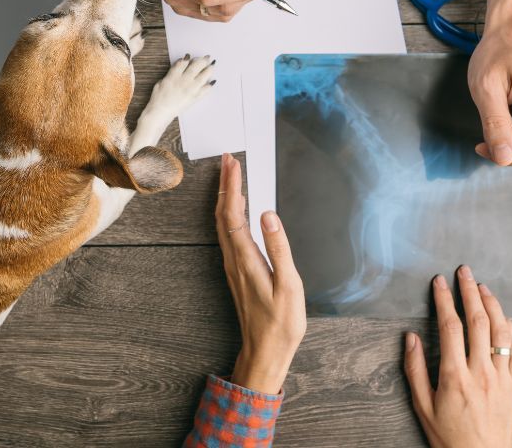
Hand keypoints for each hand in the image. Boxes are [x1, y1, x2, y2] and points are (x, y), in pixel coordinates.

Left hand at [215, 153, 305, 393]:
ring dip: (225, 198)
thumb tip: (268, 215)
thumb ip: (278, 248)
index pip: (234, 213)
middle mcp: (233, 259)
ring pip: (222, 223)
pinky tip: (235, 211)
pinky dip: (229, 214)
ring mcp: (233, 265)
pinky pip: (226, 234)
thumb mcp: (289, 285)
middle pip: (223, 214)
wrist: (265, 351)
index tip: (232, 163)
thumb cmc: (281, 322)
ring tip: (230, 178)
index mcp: (246, 258)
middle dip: (225, 184)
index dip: (232, 186)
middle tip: (228, 160)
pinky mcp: (236, 270)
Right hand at [404, 266, 511, 447]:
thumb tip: (410, 337)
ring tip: (482, 286)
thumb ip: (415, 369)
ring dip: (492, 304)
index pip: (450, 326)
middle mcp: (481, 372)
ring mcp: (502, 378)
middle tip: (463, 271)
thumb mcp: (422, 406)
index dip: (444, 299)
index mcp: (455, 376)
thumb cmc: (448, 436)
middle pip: (478, 321)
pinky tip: (504, 317)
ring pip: (501, 331)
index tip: (439, 282)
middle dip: (469, 291)